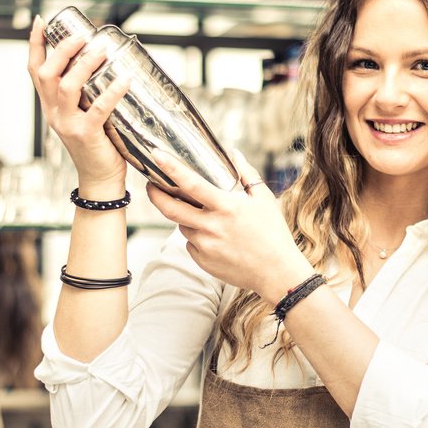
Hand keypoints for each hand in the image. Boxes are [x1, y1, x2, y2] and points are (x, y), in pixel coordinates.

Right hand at [27, 16, 131, 193]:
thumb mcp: (83, 115)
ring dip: (84, 64)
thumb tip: (104, 63)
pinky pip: (98, 108)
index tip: (41, 21)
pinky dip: (112, 91)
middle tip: (82, 35)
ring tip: (100, 49)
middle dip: (62, 49)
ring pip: (67, 87)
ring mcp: (67, 124)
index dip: (35, 45)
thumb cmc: (97, 145)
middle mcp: (54, 113)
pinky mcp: (86, 134)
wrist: (100, 180)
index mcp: (50, 106)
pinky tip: (124, 78)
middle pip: (47, 74)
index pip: (35, 70)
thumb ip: (85, 94)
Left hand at [146, 149, 312, 302]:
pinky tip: (215, 238)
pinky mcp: (202, 261)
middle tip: (151, 186)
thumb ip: (246, 174)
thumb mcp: (264, 200)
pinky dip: (197, 237)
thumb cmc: (273, 234)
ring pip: (182, 226)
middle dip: (155, 195)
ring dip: (185, 218)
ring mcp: (205, 246)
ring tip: (203, 216)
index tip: (157, 155)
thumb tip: (233, 154)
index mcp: (226, 207)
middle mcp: (211, 227)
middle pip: (170, 209)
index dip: (171, 168)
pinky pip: (191, 244)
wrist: (276, 273)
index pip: (192, 184)